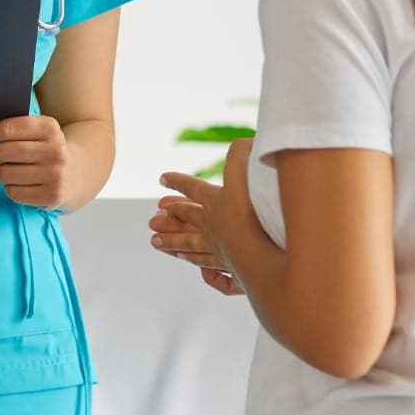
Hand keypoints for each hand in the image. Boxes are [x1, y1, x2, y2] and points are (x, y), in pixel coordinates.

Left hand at [0, 115, 70, 209]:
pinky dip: (8, 189)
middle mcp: (56, 149)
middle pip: (5, 152)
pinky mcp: (52, 195)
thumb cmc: (46, 151)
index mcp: (49, 127)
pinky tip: (13, 185)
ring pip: (7, 174)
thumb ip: (15, 131)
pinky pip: (14, 193)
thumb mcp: (38, 133)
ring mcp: (56, 173)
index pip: (7, 128)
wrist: (76, 174)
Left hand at [149, 137, 255, 290]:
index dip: (178, 182)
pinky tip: (202, 273)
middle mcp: (214, 229)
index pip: (193, 189)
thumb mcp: (246, 176)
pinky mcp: (235, 273)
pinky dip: (206, 271)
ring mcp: (222, 253)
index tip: (162, 178)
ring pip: (193, 249)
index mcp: (215, 203)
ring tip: (157, 245)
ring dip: (175, 245)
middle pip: (187, 222)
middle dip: (171, 220)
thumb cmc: (253, 216)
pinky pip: (214, 273)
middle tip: (151, 222)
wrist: (264, 259)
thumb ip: (241, 156)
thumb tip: (244, 141)